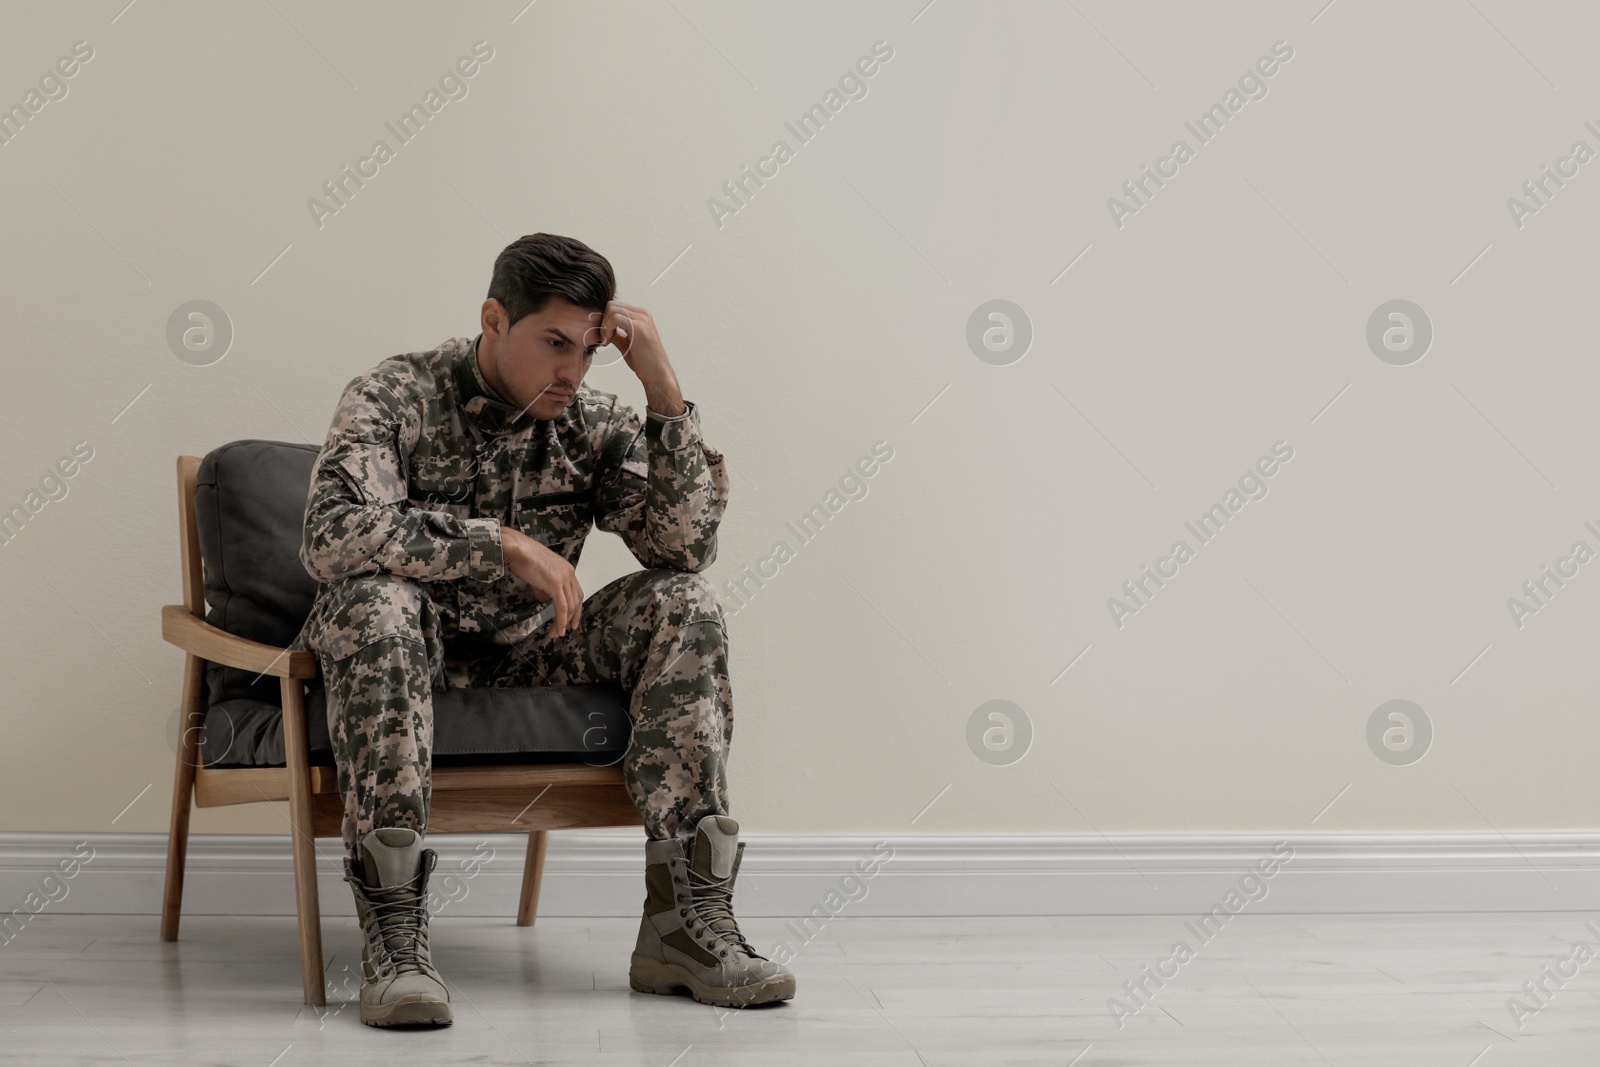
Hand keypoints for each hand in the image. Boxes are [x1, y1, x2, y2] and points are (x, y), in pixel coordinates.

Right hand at [501, 526, 581, 637]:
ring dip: (563, 622)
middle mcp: (569, 573)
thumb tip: (544, 600)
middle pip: (577, 601)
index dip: (574, 608)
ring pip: (570, 606)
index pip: (576, 592)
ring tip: (556, 633)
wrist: (516, 549)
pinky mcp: (556, 584)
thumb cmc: (522, 558)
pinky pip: (562, 607)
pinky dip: (561, 620)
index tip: (570, 621)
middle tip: (563, 631)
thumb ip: (543, 588)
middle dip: (571, 618)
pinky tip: (558, 629)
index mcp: (566, 569)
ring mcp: (564, 578)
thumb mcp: (537, 575)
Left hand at [586, 300, 684, 416]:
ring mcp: (642, 319)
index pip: (615, 307)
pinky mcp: (639, 327)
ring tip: (606, 342)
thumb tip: (602, 329)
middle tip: (604, 339)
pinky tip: (608, 342)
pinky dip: (607, 329)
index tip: (604, 337)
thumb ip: (616, 334)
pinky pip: (615, 318)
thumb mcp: (626, 344)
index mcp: (641, 316)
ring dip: (604, 326)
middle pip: (612, 305)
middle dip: (602, 321)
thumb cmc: (643, 362)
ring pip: (612, 309)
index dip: (605, 320)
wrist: (657, 375)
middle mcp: (643, 314)